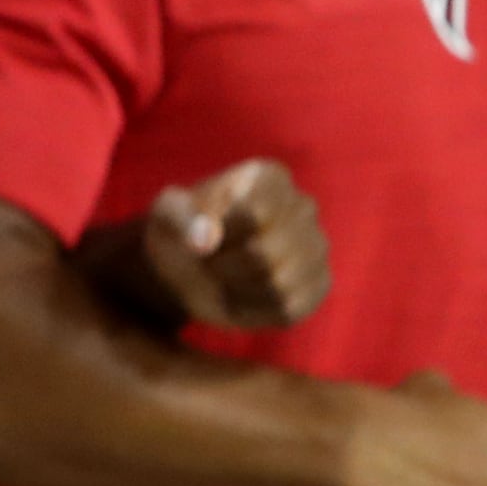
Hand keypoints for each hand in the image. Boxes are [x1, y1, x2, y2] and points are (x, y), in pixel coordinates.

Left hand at [135, 160, 329, 331]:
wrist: (188, 263)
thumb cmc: (182, 228)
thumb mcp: (167, 214)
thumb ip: (182, 219)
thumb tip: (206, 241)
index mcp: (269, 177)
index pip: (253, 213)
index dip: (217, 232)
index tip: (202, 230)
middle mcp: (303, 207)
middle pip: (264, 252)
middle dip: (222, 264)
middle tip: (208, 259)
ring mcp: (317, 247)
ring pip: (278, 283)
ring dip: (235, 287)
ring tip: (223, 274)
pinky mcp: (319, 285)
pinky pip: (288, 307)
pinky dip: (252, 308)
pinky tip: (239, 293)